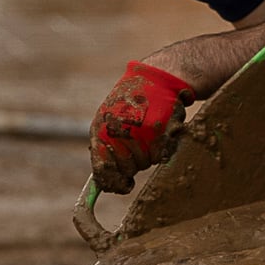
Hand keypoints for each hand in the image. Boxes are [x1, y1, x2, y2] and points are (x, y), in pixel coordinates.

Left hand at [89, 59, 196, 184]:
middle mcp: (116, 131)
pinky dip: (163, 148)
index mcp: (100, 130)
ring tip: (149, 133)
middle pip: (126, 169)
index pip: (102, 168)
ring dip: (149, 155)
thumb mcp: (109, 119)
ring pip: (145, 163)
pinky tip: (161, 131)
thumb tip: (102, 182)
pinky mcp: (158, 130)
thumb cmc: (133, 102)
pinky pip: (161, 155)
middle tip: (139, 147)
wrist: (157, 78)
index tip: (122, 186)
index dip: (112, 182)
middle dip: (133, 165)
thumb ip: (104, 147)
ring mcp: (137, 131)